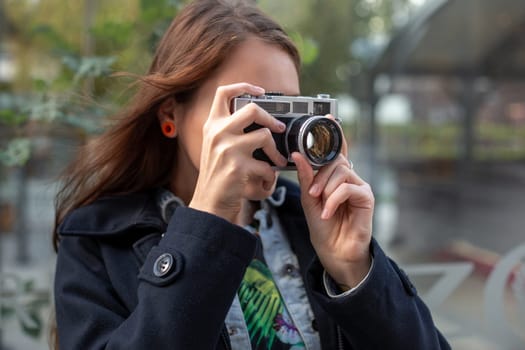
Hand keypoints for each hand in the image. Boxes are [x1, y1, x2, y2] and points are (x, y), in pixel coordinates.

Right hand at [189, 83, 286, 221]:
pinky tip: (265, 182)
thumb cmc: (218, 175)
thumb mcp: (216, 146)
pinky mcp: (237, 167)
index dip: (244, 86)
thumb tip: (259, 116)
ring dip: (275, 152)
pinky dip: (270, 176)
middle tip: (279, 129)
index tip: (260, 91)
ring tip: (277, 162)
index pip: (223, 92)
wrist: (209, 203)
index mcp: (212, 125)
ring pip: (264, 136)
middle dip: (271, 119)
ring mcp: (227, 149)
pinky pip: (266, 165)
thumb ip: (229, 130)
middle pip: (252, 109)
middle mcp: (217, 133)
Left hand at [292, 137, 373, 289]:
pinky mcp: (367, 198)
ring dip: (326, 188)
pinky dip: (334, 199)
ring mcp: (359, 186)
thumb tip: (298, 155)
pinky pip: (348, 187)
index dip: (334, 134)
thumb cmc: (322, 227)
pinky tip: (329, 212)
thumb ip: (306, 177)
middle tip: (312, 193)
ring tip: (320, 204)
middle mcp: (349, 178)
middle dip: (320, 175)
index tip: (328, 117)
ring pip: (341, 172)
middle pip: (335, 160)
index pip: (336, 151)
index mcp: (335, 177)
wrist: (333, 251)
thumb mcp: (308, 199)